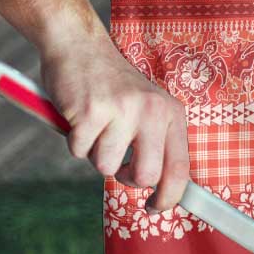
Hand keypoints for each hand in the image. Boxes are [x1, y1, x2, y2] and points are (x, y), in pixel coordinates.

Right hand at [39, 35, 189, 211]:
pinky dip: (74, 140)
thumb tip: (161, 189)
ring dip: (94, 153)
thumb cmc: (111, 85)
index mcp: (170, 113)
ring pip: (106, 167)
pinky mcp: (90, 111)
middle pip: (146, 176)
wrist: (78, 45)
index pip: (180, 167)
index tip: (156, 208)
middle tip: (117, 162)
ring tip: (96, 126)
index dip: (169, 197)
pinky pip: (79, 151)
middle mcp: (152, 111)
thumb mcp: (146, 108)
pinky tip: (79, 116)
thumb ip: (155, 142)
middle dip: (126, 178)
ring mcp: (122, 110)